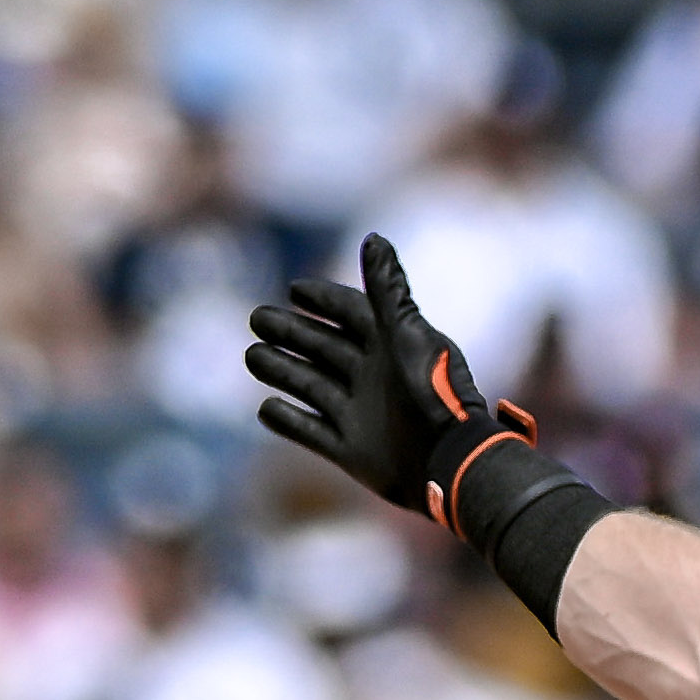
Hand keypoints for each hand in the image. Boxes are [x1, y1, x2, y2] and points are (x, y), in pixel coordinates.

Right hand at [245, 235, 535, 529]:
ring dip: (282, 371)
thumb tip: (373, 237)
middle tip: (257, 319)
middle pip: (325, 348)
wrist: (448, 462)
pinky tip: (266, 408)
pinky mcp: (355, 452)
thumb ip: (387, 288)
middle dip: (291, 333)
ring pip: (313, 386)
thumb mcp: (407, 333)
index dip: (324, 300)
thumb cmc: (431, 392)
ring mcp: (362, 416)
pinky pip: (314, 433)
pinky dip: (290, 421)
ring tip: (252, 356)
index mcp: (390, 347)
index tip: (294, 290)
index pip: (351, 314)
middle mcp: (374, 379)